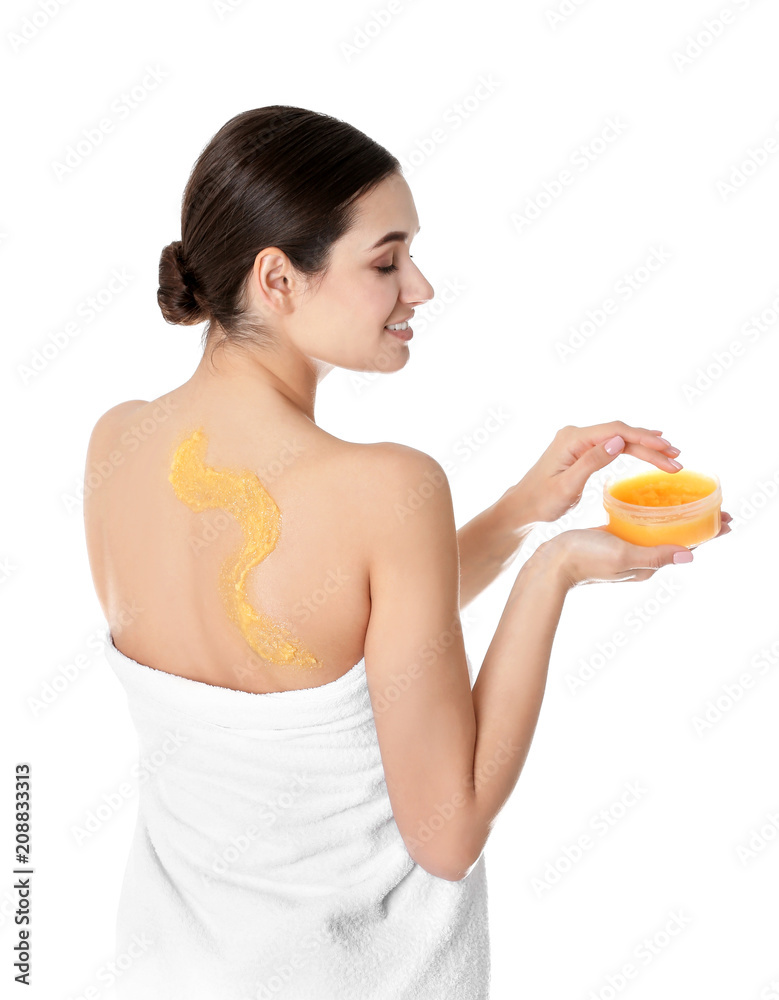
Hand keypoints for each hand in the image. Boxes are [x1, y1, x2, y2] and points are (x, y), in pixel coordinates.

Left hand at [507, 421, 684, 524]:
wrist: (522, 507)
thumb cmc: (541, 501)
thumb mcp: (567, 487)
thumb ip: (591, 463)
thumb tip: (617, 440)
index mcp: (572, 439)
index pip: (615, 432)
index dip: (644, 439)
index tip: (666, 449)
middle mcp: (576, 434)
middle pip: (621, 434)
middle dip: (651, 445)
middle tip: (677, 458)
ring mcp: (578, 441)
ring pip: (619, 438)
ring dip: (646, 446)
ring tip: (672, 455)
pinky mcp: (581, 450)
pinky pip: (612, 444)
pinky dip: (633, 448)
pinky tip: (650, 448)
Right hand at [537, 511, 732, 587]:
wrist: (549, 564)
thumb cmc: (584, 559)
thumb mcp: (622, 555)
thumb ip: (655, 556)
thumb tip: (691, 557)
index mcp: (647, 566)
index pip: (687, 547)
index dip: (709, 534)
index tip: (729, 519)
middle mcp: (641, 560)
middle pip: (677, 538)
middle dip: (699, 523)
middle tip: (717, 505)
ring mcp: (627, 550)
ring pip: (660, 531)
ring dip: (678, 518)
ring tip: (691, 501)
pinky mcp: (612, 540)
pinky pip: (640, 526)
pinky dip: (654, 515)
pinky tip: (653, 503)